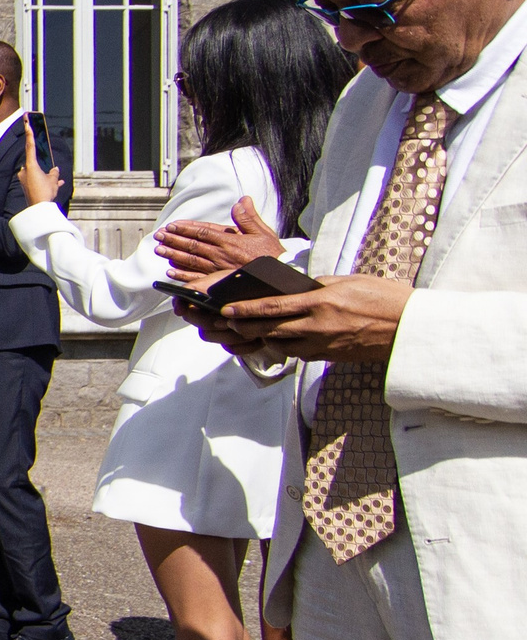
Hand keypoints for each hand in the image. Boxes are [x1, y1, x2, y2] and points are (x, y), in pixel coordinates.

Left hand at [16, 130, 63, 205]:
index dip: (29, 134)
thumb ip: (54, 173)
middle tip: (49, 177)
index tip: (26, 123)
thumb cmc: (45, 192)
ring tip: (55, 183)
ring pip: (37, 173)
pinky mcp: (26, 187)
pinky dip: (45, 182)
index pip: (30, 146)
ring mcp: (24, 180)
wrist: (39, 209)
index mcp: (30, 166)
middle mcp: (25, 171)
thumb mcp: (53, 180)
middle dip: (44, 168)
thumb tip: (55, 170)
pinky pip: (37, 181)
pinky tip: (56, 185)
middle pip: (35, 163)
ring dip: (46, 177)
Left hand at [156, 197, 285, 280]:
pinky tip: (171, 271)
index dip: (185, 228)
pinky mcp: (220, 281)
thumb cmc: (272, 256)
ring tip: (159, 250)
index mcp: (230, 241)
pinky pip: (198, 278)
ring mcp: (219, 268)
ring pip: (191, 260)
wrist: (282, 277)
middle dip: (173, 239)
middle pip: (192, 245)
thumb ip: (249, 217)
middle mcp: (221, 254)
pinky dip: (183, 275)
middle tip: (158, 235)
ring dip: (173, 254)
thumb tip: (242, 200)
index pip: (202, 232)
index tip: (171, 225)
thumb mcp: (263, 232)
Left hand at [215, 275, 412, 363]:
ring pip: (282, 344)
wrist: (412, 328)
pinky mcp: (331, 356)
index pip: (273, 306)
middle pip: (270, 328)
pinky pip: (300, 353)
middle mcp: (318, 325)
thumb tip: (294, 288)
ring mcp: (324, 344)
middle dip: (245, 325)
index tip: (227, 308)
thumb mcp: (349, 282)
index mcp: (321, 301)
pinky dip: (286, 346)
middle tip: (228, 321)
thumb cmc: (384, 298)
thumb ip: (318, 286)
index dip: (246, 309)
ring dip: (263, 338)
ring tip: (249, 330)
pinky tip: (280, 339)